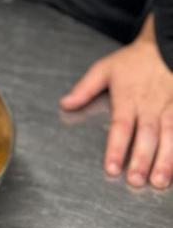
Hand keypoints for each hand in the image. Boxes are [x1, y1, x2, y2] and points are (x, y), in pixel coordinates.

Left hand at [60, 16, 172, 188]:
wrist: (163, 46)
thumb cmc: (132, 61)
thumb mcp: (104, 69)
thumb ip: (85, 89)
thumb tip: (65, 104)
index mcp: (127, 98)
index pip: (121, 126)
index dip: (116, 148)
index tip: (112, 168)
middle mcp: (149, 106)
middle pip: (146, 135)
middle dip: (142, 160)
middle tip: (137, 181)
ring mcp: (170, 108)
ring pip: (169, 136)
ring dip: (165, 160)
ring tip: (160, 181)